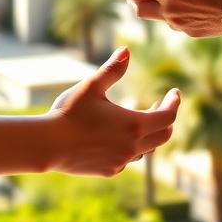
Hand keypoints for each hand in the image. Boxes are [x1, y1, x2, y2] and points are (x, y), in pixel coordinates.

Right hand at [45, 47, 179, 176]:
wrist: (47, 145)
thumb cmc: (70, 112)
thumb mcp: (92, 85)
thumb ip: (113, 69)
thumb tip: (126, 50)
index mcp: (134, 125)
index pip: (167, 117)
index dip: (173, 103)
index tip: (174, 92)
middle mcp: (132, 147)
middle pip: (163, 136)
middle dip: (165, 119)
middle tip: (159, 103)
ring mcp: (120, 161)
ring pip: (147, 150)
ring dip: (149, 133)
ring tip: (139, 118)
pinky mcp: (108, 171)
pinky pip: (129, 159)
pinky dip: (133, 147)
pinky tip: (121, 137)